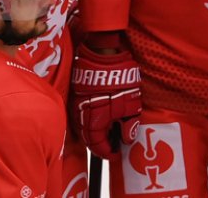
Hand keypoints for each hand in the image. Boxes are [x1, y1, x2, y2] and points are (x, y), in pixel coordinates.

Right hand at [69, 43, 141, 158]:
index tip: (118, 154)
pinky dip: (93, 120)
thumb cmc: (118, 80)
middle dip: (103, 144)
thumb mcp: (131, 105)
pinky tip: (105, 118)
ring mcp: (76, 106)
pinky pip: (82, 115)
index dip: (109, 153)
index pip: (97, 147)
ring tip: (112, 131)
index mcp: (93, 123)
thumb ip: (129, 125)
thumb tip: (127, 138)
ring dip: (97, 132)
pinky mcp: (76, 96)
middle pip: (89, 139)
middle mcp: (81, 117)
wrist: (103, 54)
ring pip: (85, 128)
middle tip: (115, 144)